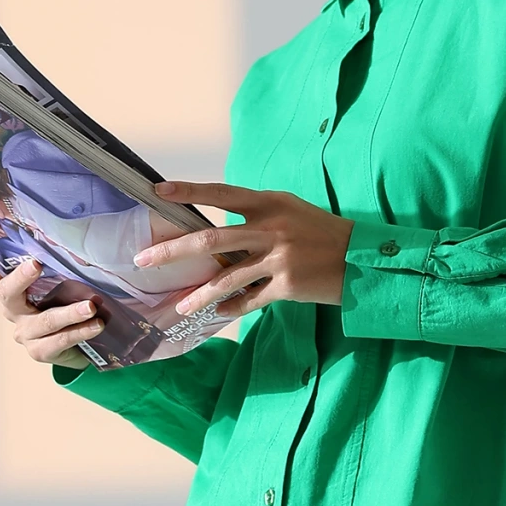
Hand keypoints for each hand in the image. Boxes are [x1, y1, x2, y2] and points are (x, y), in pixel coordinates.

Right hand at [0, 246, 98, 368]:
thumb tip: (78, 244)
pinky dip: (80, 331)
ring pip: (45, 320)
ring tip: (90, 306)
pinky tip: (96, 324)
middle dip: (20, 278)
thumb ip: (61, 268)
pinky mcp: (39, 351)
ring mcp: (24, 332)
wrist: (78, 345)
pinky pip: (60, 340)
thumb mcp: (63, 283)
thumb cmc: (67, 304)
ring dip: (70, 312)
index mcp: (14, 288)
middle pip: (8, 293)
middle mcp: (13, 310)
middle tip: (36, 265)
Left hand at [134, 182, 354, 320]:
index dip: (189, 191)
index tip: (158, 191)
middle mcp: (272, 228)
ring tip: (180, 306)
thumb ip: (255, 216)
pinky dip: (232, 308)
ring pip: (227, 278)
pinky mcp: (287, 286)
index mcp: (270, 203)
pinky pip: (250, 299)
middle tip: (145, 260)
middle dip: (173, 250)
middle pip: (211, 239)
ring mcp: (279, 258)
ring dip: (199, 294)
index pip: (221, 194)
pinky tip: (218, 314)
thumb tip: (216, 231)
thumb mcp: (289, 210)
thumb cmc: (319, 231)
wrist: (360, 257)